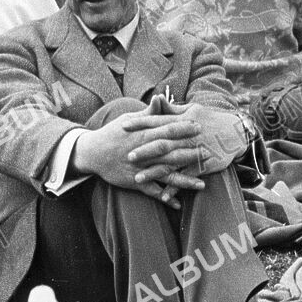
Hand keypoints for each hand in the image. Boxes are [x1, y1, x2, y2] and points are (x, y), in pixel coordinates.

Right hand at [72, 102, 203, 205]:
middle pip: (170, 153)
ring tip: (202, 185)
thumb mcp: (128, 120)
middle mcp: (144, 153)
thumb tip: (159, 96)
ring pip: (165, 175)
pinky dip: (164, 198)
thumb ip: (148, 112)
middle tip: (209, 154)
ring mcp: (140, 169)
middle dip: (190, 154)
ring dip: (184, 181)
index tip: (199, 127)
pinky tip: (178, 204)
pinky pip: (152, 192)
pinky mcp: (135, 182)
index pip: (166, 130)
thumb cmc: (113, 133)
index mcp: (143, 135)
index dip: (183, 129)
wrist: (92, 153)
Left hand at [122, 100, 247, 179]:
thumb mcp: (192, 110)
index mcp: (183, 120)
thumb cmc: (210, 119)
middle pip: (163, 144)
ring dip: (155, 172)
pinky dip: (176, 187)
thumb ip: (172, 109)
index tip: (123, 126)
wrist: (237, 131)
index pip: (158, 121)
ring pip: (172, 163)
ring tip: (138, 179)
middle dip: (145, 150)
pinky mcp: (204, 165)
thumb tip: (155, 99)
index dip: (140, 123)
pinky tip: (164, 195)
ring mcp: (196, 151)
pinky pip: (187, 177)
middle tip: (127, 156)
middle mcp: (187, 136)